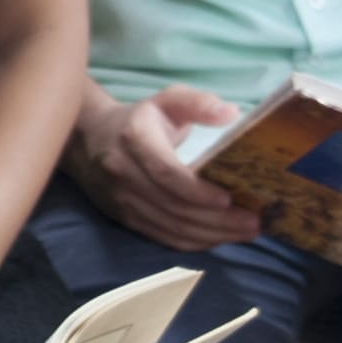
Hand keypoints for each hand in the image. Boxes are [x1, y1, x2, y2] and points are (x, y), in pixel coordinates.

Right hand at [71, 86, 263, 249]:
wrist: (87, 139)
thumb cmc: (137, 120)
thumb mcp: (166, 100)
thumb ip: (198, 103)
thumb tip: (231, 113)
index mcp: (135, 140)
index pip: (166, 174)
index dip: (198, 192)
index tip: (229, 199)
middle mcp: (124, 174)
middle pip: (174, 207)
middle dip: (217, 220)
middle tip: (254, 223)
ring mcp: (123, 201)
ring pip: (170, 227)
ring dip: (211, 235)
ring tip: (244, 233)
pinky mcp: (125, 219)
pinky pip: (162, 237)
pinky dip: (193, 242)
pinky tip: (218, 239)